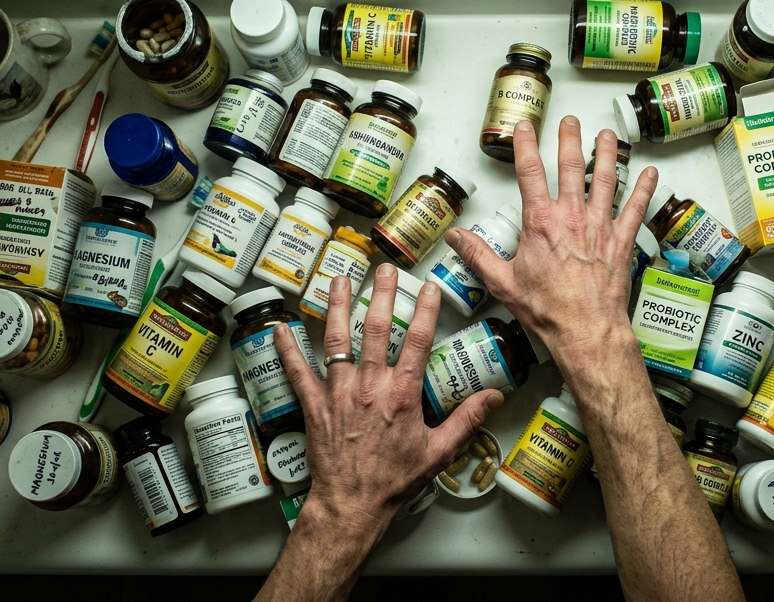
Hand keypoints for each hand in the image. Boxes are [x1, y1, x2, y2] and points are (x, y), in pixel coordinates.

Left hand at [273, 265, 504, 538]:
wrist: (353, 505)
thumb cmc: (395, 480)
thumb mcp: (440, 451)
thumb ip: (467, 419)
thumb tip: (494, 397)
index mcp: (402, 394)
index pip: (418, 341)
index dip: (425, 310)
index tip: (428, 288)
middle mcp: (369, 386)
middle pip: (376, 329)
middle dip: (381, 294)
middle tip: (384, 269)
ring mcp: (338, 393)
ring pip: (336, 340)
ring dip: (336, 306)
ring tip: (339, 279)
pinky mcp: (314, 405)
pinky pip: (297, 371)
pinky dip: (287, 349)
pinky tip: (279, 327)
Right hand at [445, 117, 657, 378]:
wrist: (585, 330)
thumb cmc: (546, 310)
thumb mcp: (502, 283)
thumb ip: (477, 255)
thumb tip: (455, 237)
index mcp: (540, 223)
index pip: (529, 173)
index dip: (526, 146)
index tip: (525, 127)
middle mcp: (571, 217)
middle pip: (571, 167)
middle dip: (570, 139)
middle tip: (571, 121)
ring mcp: (599, 227)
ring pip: (605, 180)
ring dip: (607, 154)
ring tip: (607, 135)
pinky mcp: (621, 241)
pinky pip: (635, 209)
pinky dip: (644, 189)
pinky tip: (650, 173)